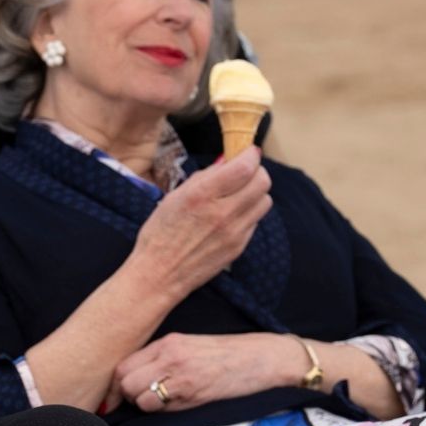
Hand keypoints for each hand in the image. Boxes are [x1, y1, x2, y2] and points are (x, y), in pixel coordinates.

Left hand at [115, 332, 296, 411]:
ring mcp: (179, 372)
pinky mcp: (191, 390)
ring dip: (143, 405)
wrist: (261, 358)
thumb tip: (133, 380)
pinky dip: (160, 411)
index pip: (123, 364)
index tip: (116, 396)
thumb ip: (161, 359)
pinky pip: (158, 406)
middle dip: (126, 396)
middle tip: (140, 400)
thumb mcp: (190, 346)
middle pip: (124, 381)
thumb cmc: (227, 356)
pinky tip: (176, 405)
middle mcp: (168, 354)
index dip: (116, 384)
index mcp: (167, 342)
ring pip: (137, 396)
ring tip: (161, 402)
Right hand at [127, 147, 271, 301]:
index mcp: (202, 195)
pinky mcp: (239, 247)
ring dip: (255, 193)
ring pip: (265, 201)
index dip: (250, 154)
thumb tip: (227, 161)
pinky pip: (255, 221)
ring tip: (238, 195)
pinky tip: (230, 216)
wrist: (160, 274)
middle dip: (256, 171)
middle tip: (243, 173)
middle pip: (262, 181)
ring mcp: (234, 232)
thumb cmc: (160, 233)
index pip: (245, 167)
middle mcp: (222, 212)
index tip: (247, 151)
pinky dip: (248, 213)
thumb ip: (204, 177)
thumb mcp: (174, 197)